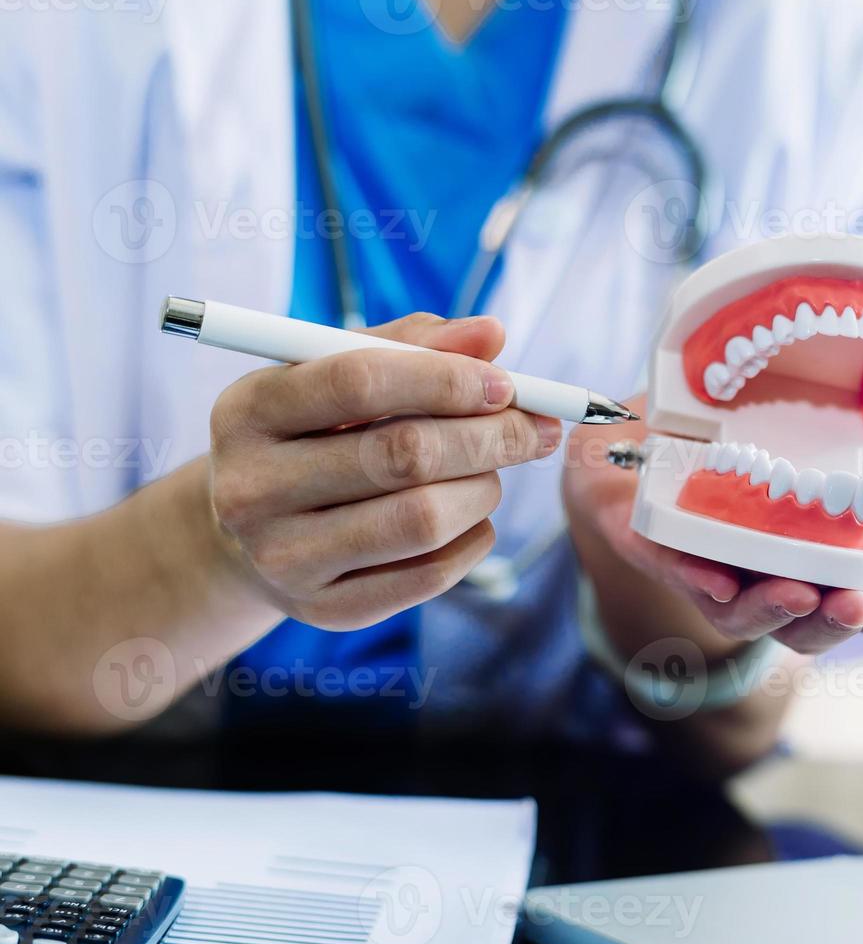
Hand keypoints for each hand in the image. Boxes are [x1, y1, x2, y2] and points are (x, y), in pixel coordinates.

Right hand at [208, 312, 561, 630]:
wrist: (252, 536)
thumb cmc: (314, 435)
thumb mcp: (338, 375)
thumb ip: (413, 345)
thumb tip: (490, 334)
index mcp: (248, 411)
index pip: (361, 382)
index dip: (446, 379)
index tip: (503, 384)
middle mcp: (252, 488)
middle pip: (404, 455)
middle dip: (490, 436)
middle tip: (533, 428)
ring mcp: (284, 558)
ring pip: (424, 519)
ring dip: (483, 488)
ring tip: (490, 472)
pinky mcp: (326, 610)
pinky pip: (431, 574)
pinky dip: (474, 538)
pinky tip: (471, 516)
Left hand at [562, 396, 862, 658]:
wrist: (652, 428)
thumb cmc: (750, 447)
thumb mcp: (836, 443)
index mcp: (814, 565)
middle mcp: (766, 580)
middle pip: (808, 626)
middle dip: (838, 621)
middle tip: (860, 602)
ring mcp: (713, 571)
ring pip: (743, 614)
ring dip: (773, 610)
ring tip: (799, 593)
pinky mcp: (660, 547)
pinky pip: (678, 573)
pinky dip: (699, 580)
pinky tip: (721, 581)